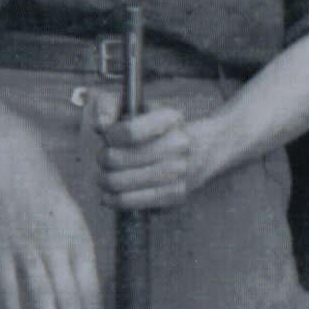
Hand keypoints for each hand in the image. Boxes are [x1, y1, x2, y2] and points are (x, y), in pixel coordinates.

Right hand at [0, 116, 101, 308]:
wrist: (5, 153)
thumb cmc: (42, 185)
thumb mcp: (71, 214)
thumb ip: (75, 249)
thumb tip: (81, 288)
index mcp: (80, 236)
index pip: (92, 291)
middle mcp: (57, 244)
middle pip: (72, 302)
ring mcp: (26, 247)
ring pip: (44, 300)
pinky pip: (10, 288)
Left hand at [98, 104, 217, 211]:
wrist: (209, 148)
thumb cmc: (165, 129)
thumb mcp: (143, 108)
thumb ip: (112, 107)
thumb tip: (100, 126)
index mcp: (171, 119)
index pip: (128, 132)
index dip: (110, 135)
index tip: (109, 136)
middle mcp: (178, 145)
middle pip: (117, 159)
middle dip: (102, 159)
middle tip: (104, 157)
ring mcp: (179, 172)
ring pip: (119, 183)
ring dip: (104, 180)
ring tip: (105, 175)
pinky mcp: (175, 194)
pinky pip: (132, 202)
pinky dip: (114, 199)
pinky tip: (109, 195)